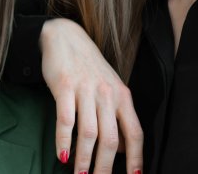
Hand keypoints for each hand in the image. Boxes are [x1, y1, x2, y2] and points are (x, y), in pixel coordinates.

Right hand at [40, 18, 142, 173]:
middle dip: (105, 168)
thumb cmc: (89, 66)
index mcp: (122, 95)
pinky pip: (65, 120)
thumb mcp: (110, 88)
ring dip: (84, 160)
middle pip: (111, 139)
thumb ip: (117, 116)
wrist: (65, 36)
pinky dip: (64, 141)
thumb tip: (122, 149)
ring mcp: (86, 90)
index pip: (134, 132)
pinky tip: (61, 156)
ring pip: (89, 134)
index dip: (136, 157)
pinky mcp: (64, 87)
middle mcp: (107, 94)